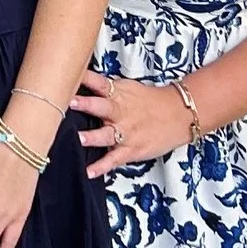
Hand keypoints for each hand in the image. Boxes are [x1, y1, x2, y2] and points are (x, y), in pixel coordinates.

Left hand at [73, 71, 193, 177]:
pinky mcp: (131, 150)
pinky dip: (102, 167)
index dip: (84, 78)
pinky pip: (114, 159)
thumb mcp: (127, 88)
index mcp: (118, 94)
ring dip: (92, 136)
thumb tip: (78, 82)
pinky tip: (89, 172)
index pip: (98, 82)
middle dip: (85, 104)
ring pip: (106, 134)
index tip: (68, 75)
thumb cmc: (149, 101)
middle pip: (101, 107)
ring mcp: (126, 132)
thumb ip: (105, 88)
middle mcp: (120, 112)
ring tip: (79, 138)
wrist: (178, 115)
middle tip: (69, 102)